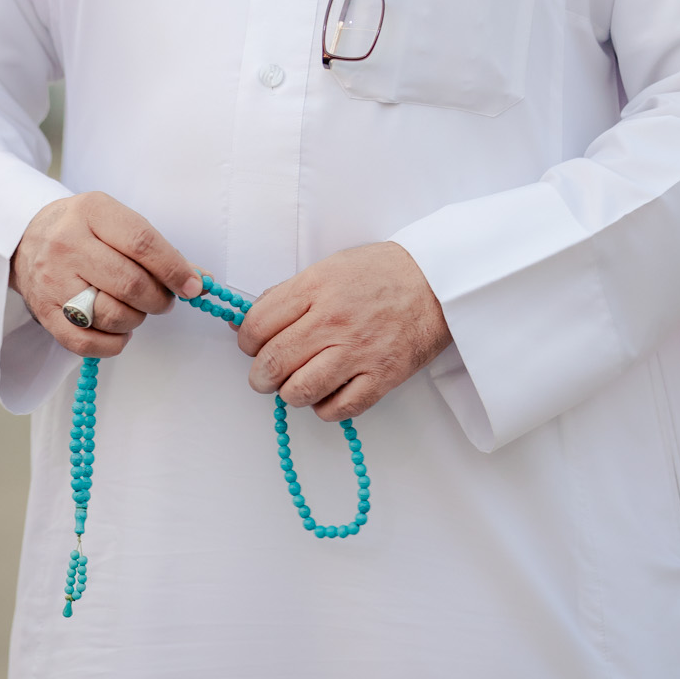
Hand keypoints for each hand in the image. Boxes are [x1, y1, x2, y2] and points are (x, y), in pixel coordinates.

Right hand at [10, 191, 201, 357]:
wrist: (26, 238)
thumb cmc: (83, 230)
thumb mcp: (116, 222)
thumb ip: (157, 249)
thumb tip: (200, 281)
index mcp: (92, 212)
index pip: (143, 243)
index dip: (174, 269)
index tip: (193, 286)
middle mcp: (68, 244)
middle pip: (130, 283)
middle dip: (159, 299)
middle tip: (164, 300)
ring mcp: (53, 280)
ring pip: (111, 315)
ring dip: (137, 319)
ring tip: (136, 308)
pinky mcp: (44, 313)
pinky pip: (87, 343)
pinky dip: (113, 342)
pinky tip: (118, 329)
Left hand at [235, 242, 450, 419]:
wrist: (436, 282)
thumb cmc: (380, 273)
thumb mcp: (327, 268)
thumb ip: (286, 296)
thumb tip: (243, 323)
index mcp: (316, 287)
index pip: (257, 325)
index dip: (245, 341)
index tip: (251, 346)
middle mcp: (333, 320)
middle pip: (273, 363)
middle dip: (260, 376)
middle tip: (265, 375)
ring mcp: (358, 351)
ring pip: (300, 391)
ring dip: (290, 394)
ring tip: (297, 384)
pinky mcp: (382, 377)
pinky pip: (338, 409)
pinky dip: (324, 408)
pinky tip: (327, 393)